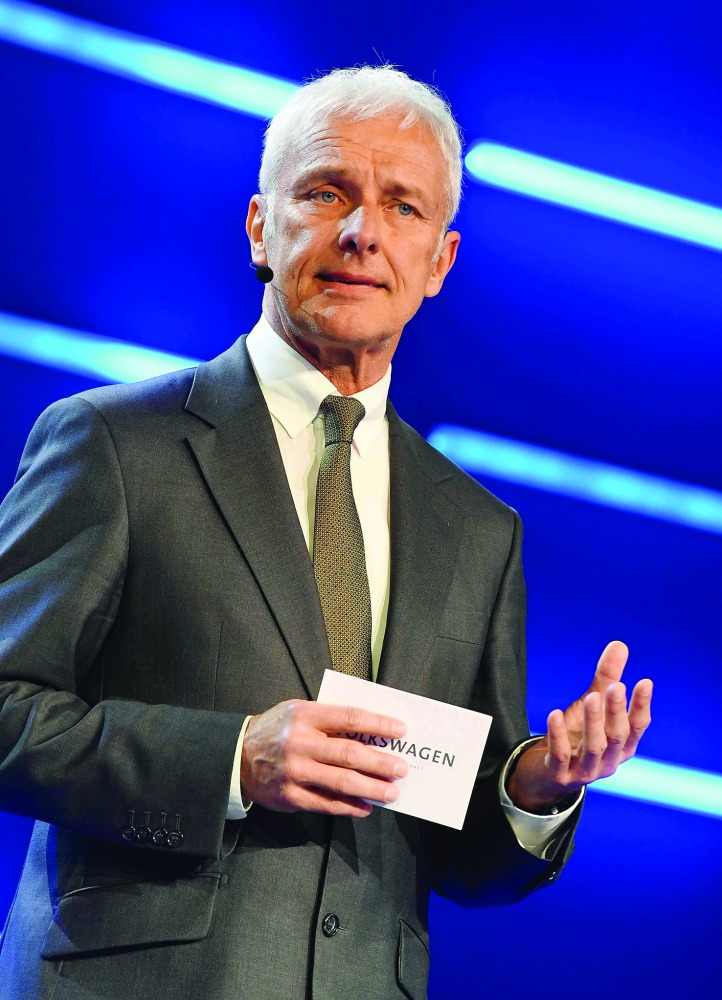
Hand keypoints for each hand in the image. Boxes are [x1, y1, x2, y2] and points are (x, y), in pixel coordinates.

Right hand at [240, 700, 408, 817]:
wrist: (237, 756)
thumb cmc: (277, 731)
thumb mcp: (298, 712)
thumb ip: (329, 720)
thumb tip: (370, 734)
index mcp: (305, 715)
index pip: (349, 718)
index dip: (377, 724)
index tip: (400, 731)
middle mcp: (300, 743)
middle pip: (349, 754)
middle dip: (380, 763)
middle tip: (401, 769)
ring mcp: (295, 772)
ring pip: (341, 782)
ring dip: (371, 789)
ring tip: (391, 792)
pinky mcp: (290, 796)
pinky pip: (326, 804)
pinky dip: (349, 807)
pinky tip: (365, 807)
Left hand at [507, 641, 652, 812]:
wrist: (547, 775)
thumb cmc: (576, 736)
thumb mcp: (591, 706)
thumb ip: (606, 678)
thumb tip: (620, 644)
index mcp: (622, 746)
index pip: (637, 726)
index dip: (642, 705)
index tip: (645, 681)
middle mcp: (608, 761)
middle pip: (617, 736)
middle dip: (617, 711)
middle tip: (615, 686)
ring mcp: (585, 771)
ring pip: (593, 747)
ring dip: (593, 722)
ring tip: (591, 696)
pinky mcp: (560, 774)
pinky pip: (561, 755)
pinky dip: (558, 735)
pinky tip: (554, 713)